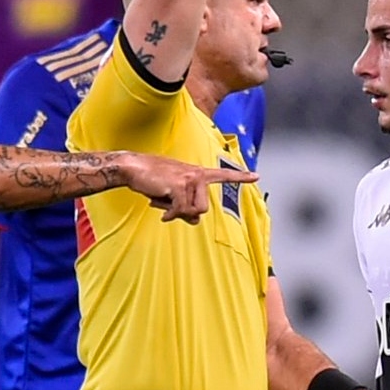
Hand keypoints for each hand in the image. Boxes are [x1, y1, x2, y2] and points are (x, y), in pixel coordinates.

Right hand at [122, 153, 256, 223]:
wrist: (133, 168)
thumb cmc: (152, 180)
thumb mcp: (172, 195)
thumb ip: (186, 207)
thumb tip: (195, 220)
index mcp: (197, 173)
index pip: (222, 175)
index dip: (240, 177)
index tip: (256, 176)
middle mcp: (197, 174)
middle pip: (203, 208)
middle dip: (185, 212)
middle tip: (168, 205)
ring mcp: (190, 179)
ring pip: (194, 211)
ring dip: (176, 212)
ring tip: (163, 200)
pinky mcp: (180, 185)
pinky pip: (180, 211)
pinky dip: (169, 215)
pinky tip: (160, 210)